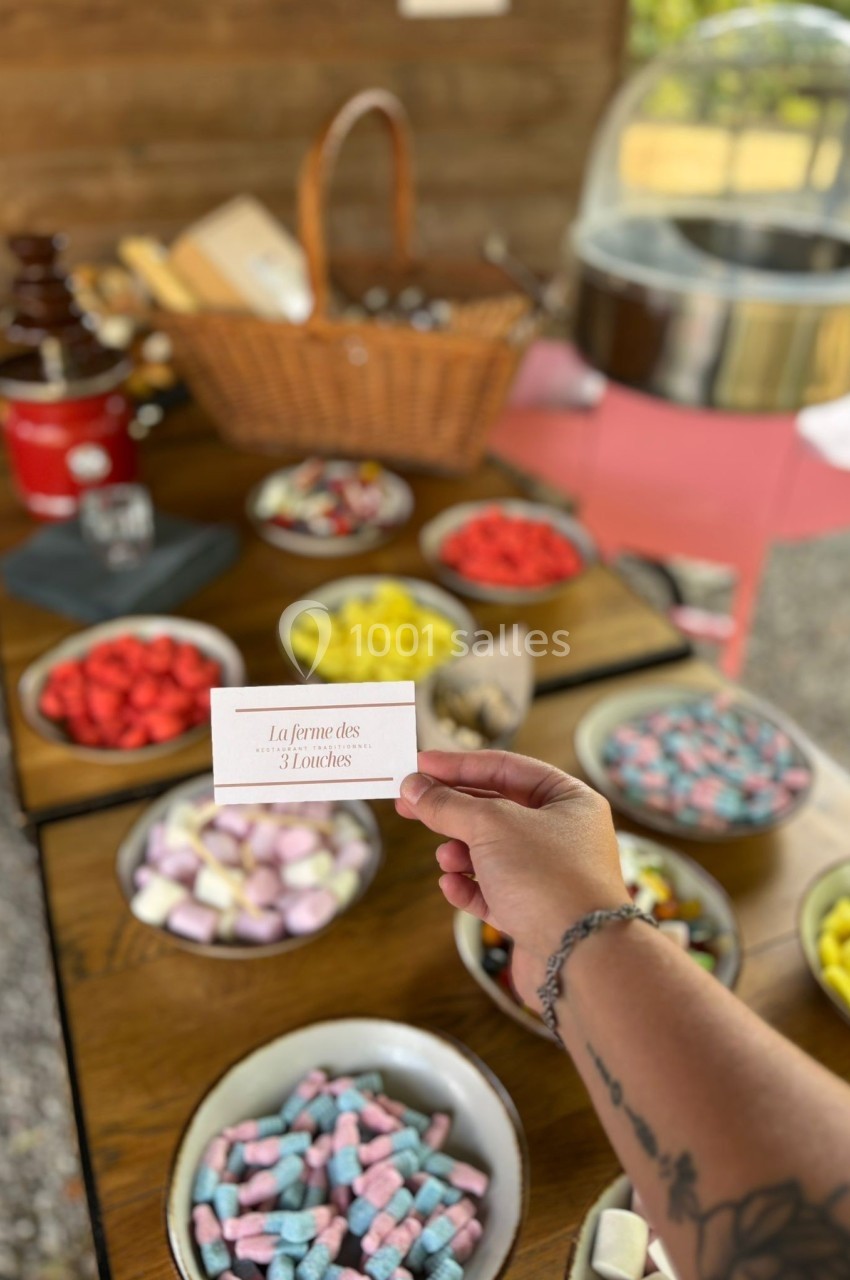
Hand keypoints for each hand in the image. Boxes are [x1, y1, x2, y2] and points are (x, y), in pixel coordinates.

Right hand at [395, 749, 629, 961]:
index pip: (506, 769)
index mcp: (569, 800)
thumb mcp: (491, 826)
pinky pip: (494, 890)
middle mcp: (564, 835)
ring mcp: (550, 875)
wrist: (581, 959)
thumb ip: (448, 804)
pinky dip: (469, 886)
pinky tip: (451, 886)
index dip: (459, 765)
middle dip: (452, 809)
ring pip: (492, 852)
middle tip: (409, 804)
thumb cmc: (548, 877)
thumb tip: (413, 788)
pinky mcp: (535, 913)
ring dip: (461, 851)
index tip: (420, 765)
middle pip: (496, 810)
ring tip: (446, 857)